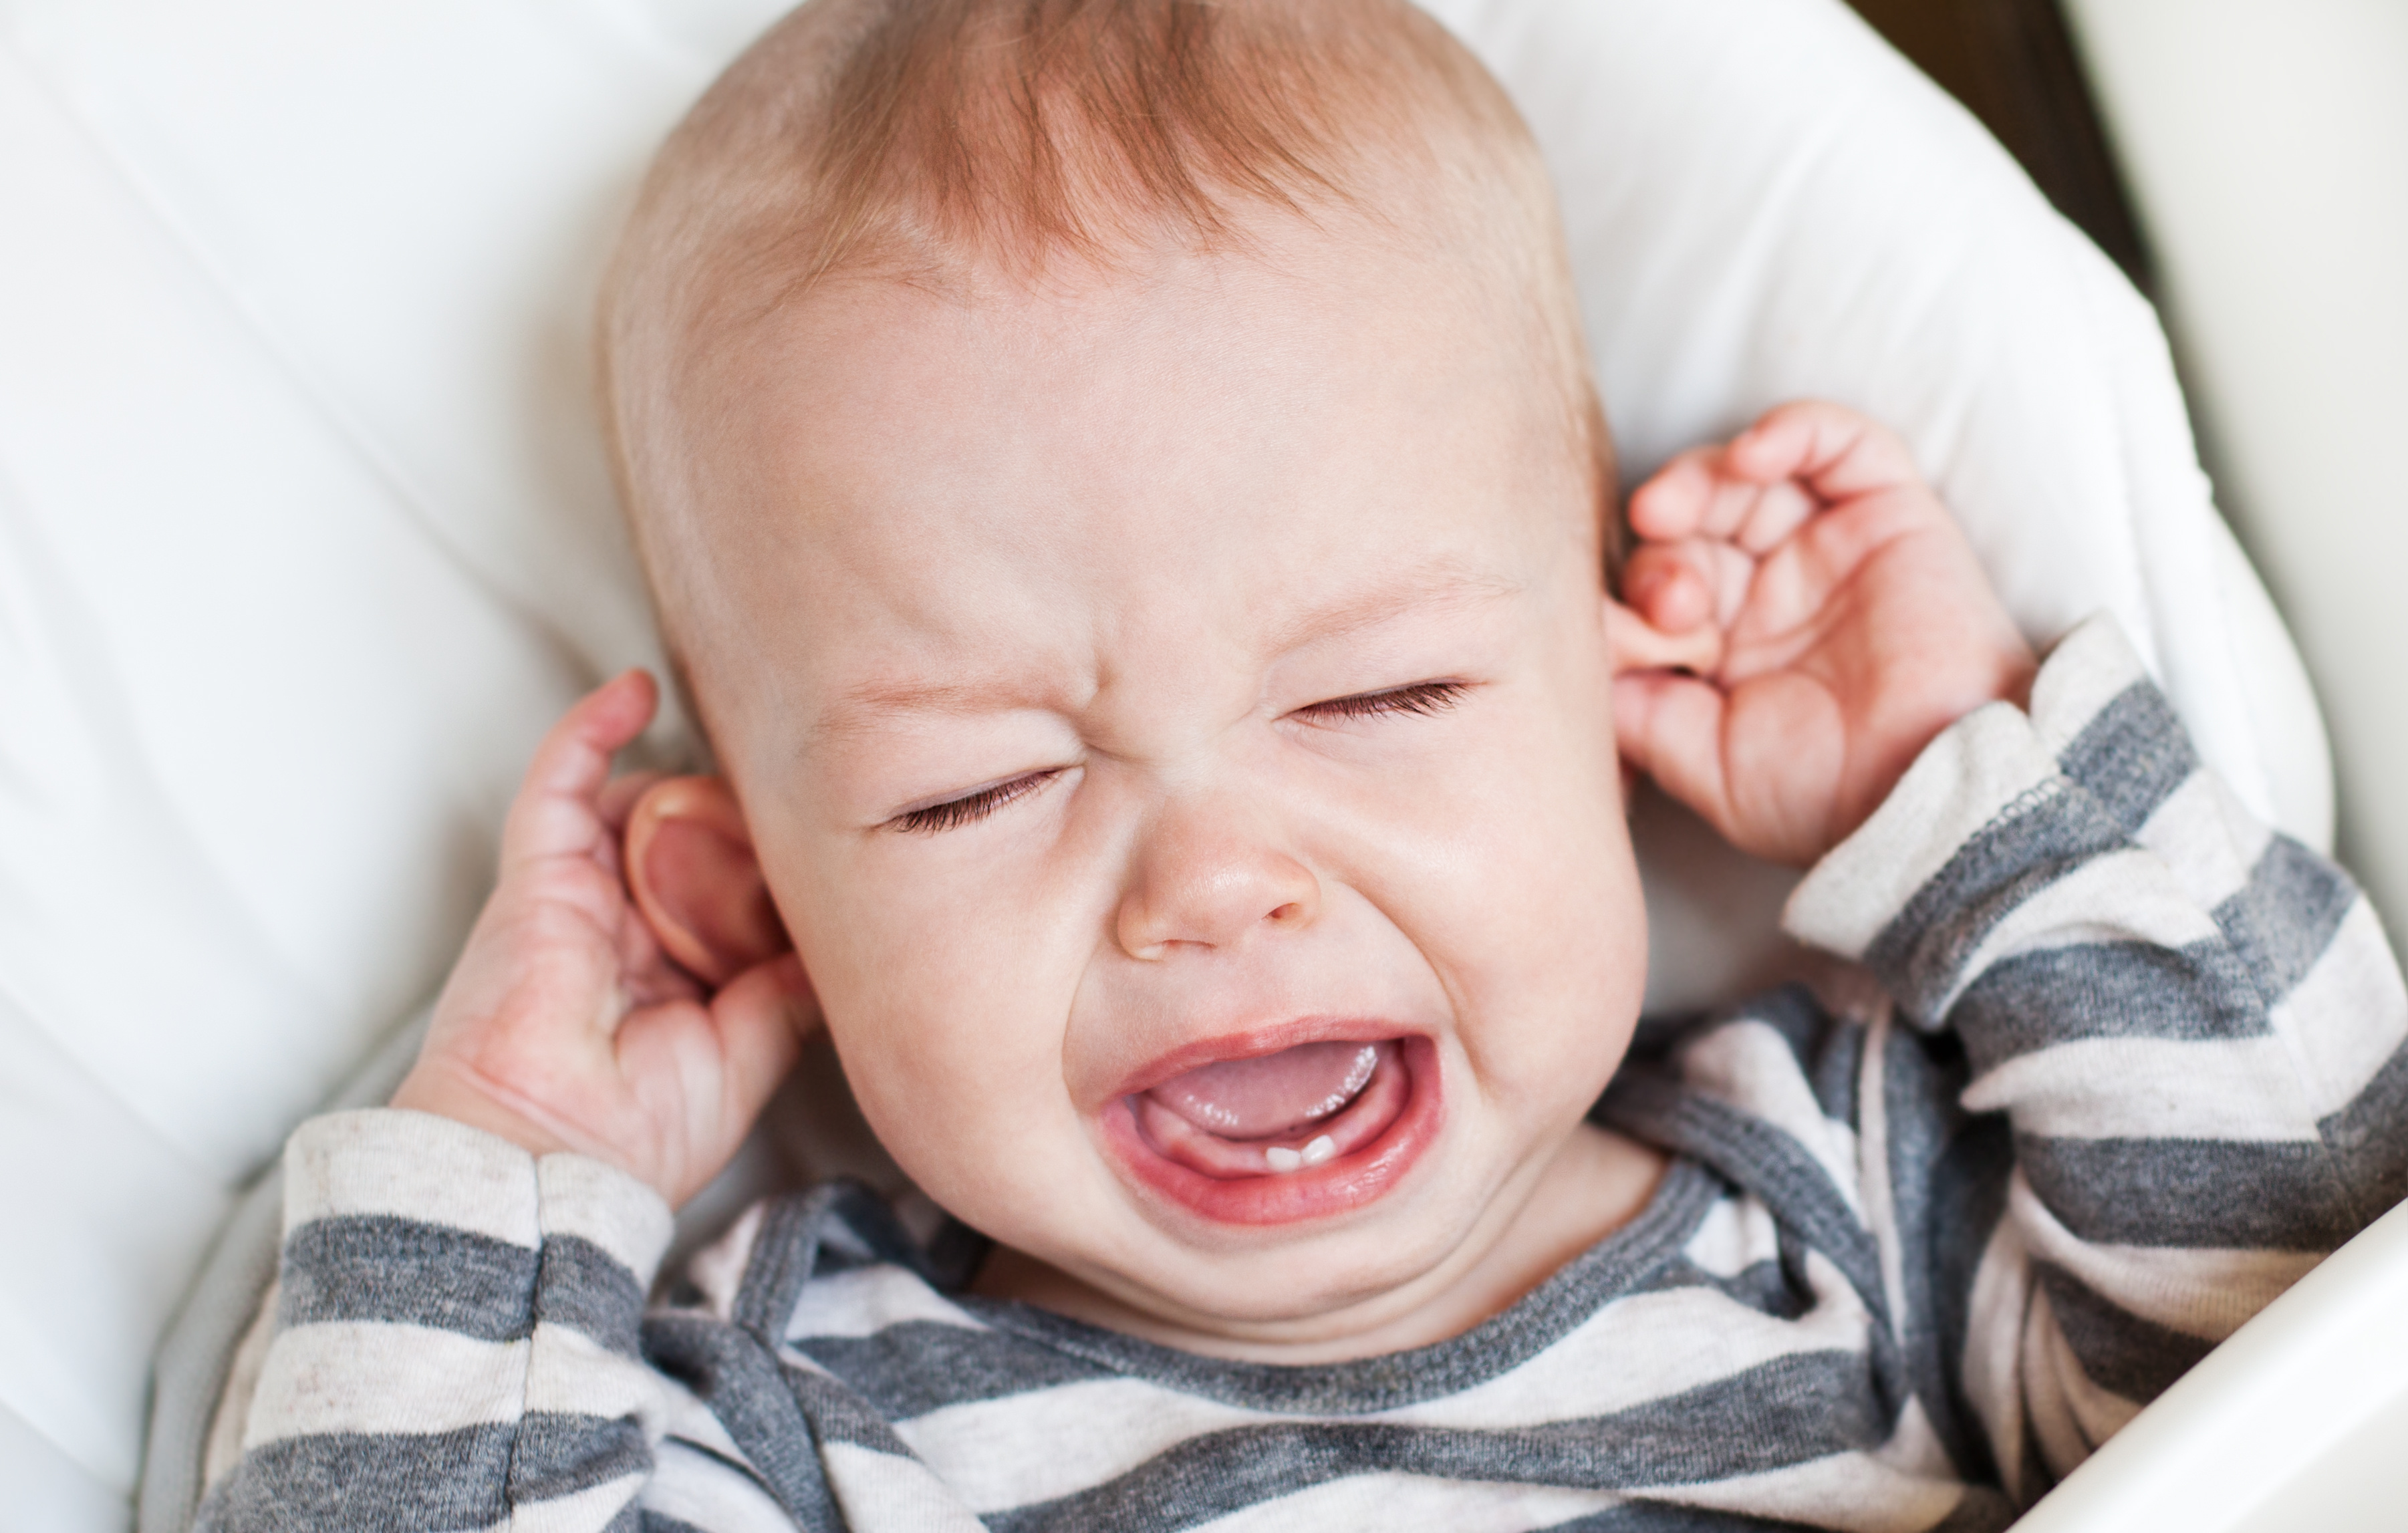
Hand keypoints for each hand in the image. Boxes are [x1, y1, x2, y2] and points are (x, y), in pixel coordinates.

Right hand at [390, 672, 816, 1206]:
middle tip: (797, 801)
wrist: (551, 1159)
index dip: (765, 861)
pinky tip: (635, 689)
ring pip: (637, 805)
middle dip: (736, 817)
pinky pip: (559, 781)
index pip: (720, 890)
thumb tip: (841, 948)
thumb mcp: (748, 1056)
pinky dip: (592, 728)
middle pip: (685, 838)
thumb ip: (787, 993)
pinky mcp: (536, 876)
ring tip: (749, 763)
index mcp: (668, 976)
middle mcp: (622, 931)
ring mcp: (577, 898)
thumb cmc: (635, 1135)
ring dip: (690, 782)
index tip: (823, 844)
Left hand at [1612, 400, 2034, 865]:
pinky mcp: (1891, 514)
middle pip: (1691, 522)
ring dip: (1700, 479)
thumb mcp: (1697, 762)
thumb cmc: (1823, 796)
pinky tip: (1752, 456)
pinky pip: (1837, 441)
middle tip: (1669, 599)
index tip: (1634, 636)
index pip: (1653, 580)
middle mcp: (1771, 589)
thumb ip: (1632, 705)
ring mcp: (1828, 547)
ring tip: (1674, 512)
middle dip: (1662, 547)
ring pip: (1748, 473)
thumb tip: (1579, 648)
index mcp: (1723, 644)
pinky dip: (1790, 430)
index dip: (1631, 594)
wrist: (1929, 797)